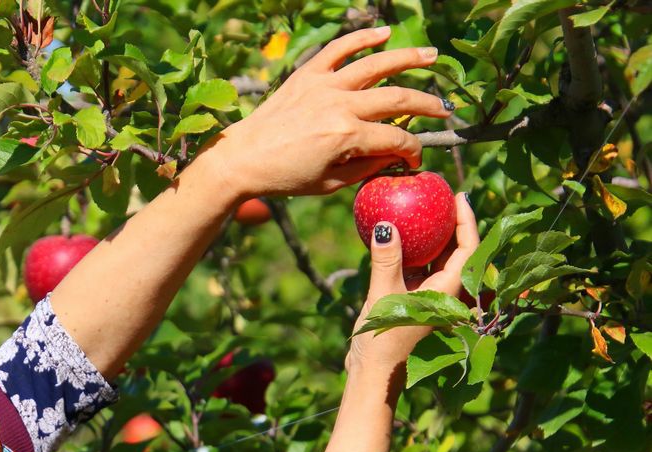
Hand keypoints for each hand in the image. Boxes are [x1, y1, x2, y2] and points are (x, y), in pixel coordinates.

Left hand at [209, 26, 452, 197]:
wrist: (242, 159)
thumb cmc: (284, 177)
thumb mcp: (330, 183)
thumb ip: (367, 167)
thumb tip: (395, 155)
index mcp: (346, 136)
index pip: (396, 139)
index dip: (412, 151)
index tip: (414, 159)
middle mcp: (339, 105)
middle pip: (397, 99)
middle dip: (426, 105)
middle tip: (445, 110)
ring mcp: (323, 86)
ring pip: (375, 64)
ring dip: (408, 59)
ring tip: (432, 56)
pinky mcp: (307, 75)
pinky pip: (339, 49)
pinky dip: (362, 37)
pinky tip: (384, 33)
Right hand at [346, 192, 479, 372]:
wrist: (375, 374)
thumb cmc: (384, 341)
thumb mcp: (383, 296)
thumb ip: (386, 260)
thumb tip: (385, 225)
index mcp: (448, 292)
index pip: (467, 250)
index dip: (467, 221)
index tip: (459, 196)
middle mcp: (445, 294)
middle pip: (457, 252)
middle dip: (452, 224)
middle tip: (443, 197)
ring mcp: (431, 299)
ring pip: (438, 262)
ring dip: (433, 238)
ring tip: (424, 212)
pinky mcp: (415, 303)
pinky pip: (420, 272)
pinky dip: (414, 254)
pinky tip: (400, 237)